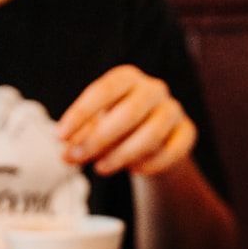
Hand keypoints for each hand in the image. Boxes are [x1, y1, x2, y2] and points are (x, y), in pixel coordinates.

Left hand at [57, 65, 195, 175]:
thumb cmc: (118, 129)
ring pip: (151, 134)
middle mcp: (154, 89)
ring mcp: (174, 110)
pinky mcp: (187, 133)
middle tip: (76, 158)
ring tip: (100, 168)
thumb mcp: (95, 128)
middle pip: (128, 112)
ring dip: (122, 155)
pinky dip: (150, 164)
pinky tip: (134, 171)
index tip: (60, 136)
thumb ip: (80, 137)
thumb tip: (66, 153)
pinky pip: (171, 152)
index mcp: (128, 78)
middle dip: (99, 139)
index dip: (80, 113)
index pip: (104, 90)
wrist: (155, 143)